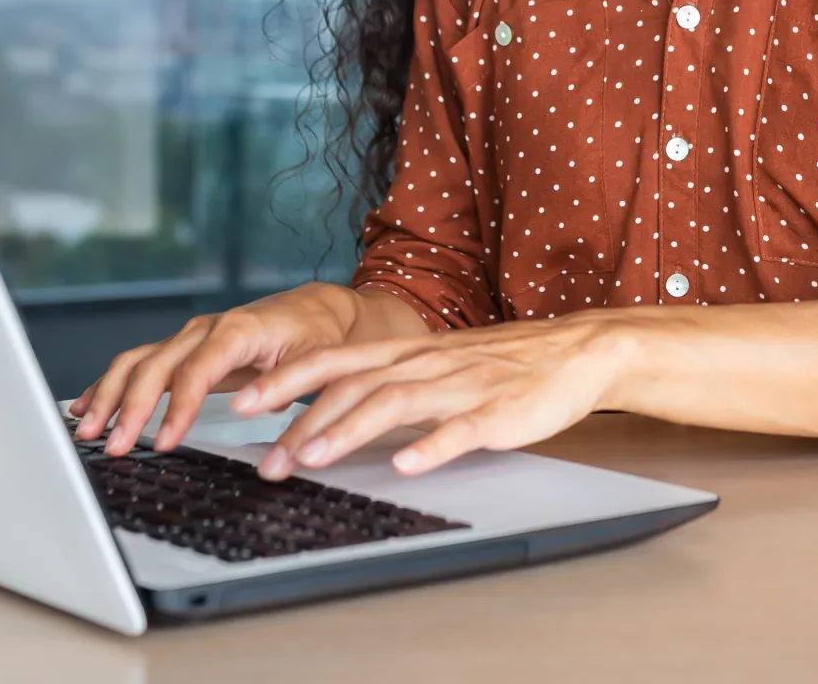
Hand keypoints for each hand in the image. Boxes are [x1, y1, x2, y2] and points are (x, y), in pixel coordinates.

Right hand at [68, 282, 373, 455]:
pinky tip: (86, 407)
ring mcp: (192, 337)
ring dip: (109, 395)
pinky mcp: (185, 349)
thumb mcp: (315, 359)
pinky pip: (141, 364)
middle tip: (115, 447)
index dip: (177, 408)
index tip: (163, 442)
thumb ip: (284, 383)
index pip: (196, 371)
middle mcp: (207, 330)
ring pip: (139, 362)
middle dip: (130, 407)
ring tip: (88, 431)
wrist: (317, 309)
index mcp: (238, 331)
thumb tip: (251, 408)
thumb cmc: (317, 334)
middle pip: (156, 366)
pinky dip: (112, 384)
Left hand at [235, 312, 633, 479]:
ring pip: (395, 402)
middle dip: (302, 418)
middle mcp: (426, 363)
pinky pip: (460, 430)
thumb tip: (331, 413)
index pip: (334, 360)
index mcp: (408, 352)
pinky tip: (406, 465)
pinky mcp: (498, 412)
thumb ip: (391, 382)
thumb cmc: (503, 365)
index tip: (241, 402)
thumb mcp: (439, 365)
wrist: (576, 352)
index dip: (286, 380)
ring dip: (349, 429)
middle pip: (353, 384)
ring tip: (314, 458)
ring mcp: (461, 386)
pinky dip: (430, 446)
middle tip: (264, 455)